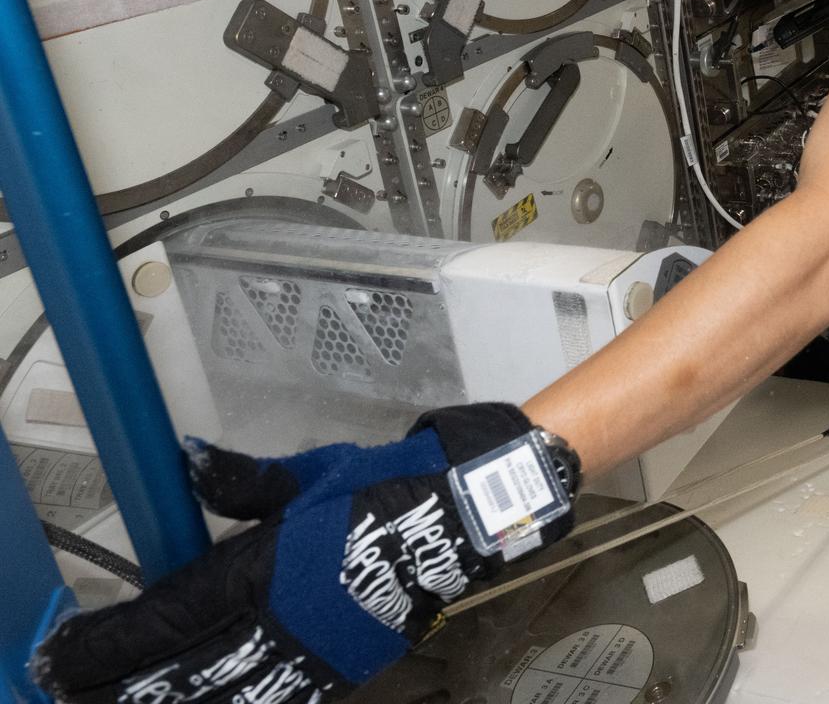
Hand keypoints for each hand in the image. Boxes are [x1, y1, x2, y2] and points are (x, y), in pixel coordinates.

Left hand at [32, 403, 576, 703]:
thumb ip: (241, 482)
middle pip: (179, 672)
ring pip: (219, 699)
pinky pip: (270, 703)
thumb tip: (186, 458)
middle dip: (119, 687)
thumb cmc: (381, 487)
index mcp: (265, 567)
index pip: (166, 616)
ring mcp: (308, 656)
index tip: (61, 655)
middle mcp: (279, 622)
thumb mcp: (309, 475)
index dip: (107, 643)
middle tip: (68, 691)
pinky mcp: (336, 674)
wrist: (459, 522)